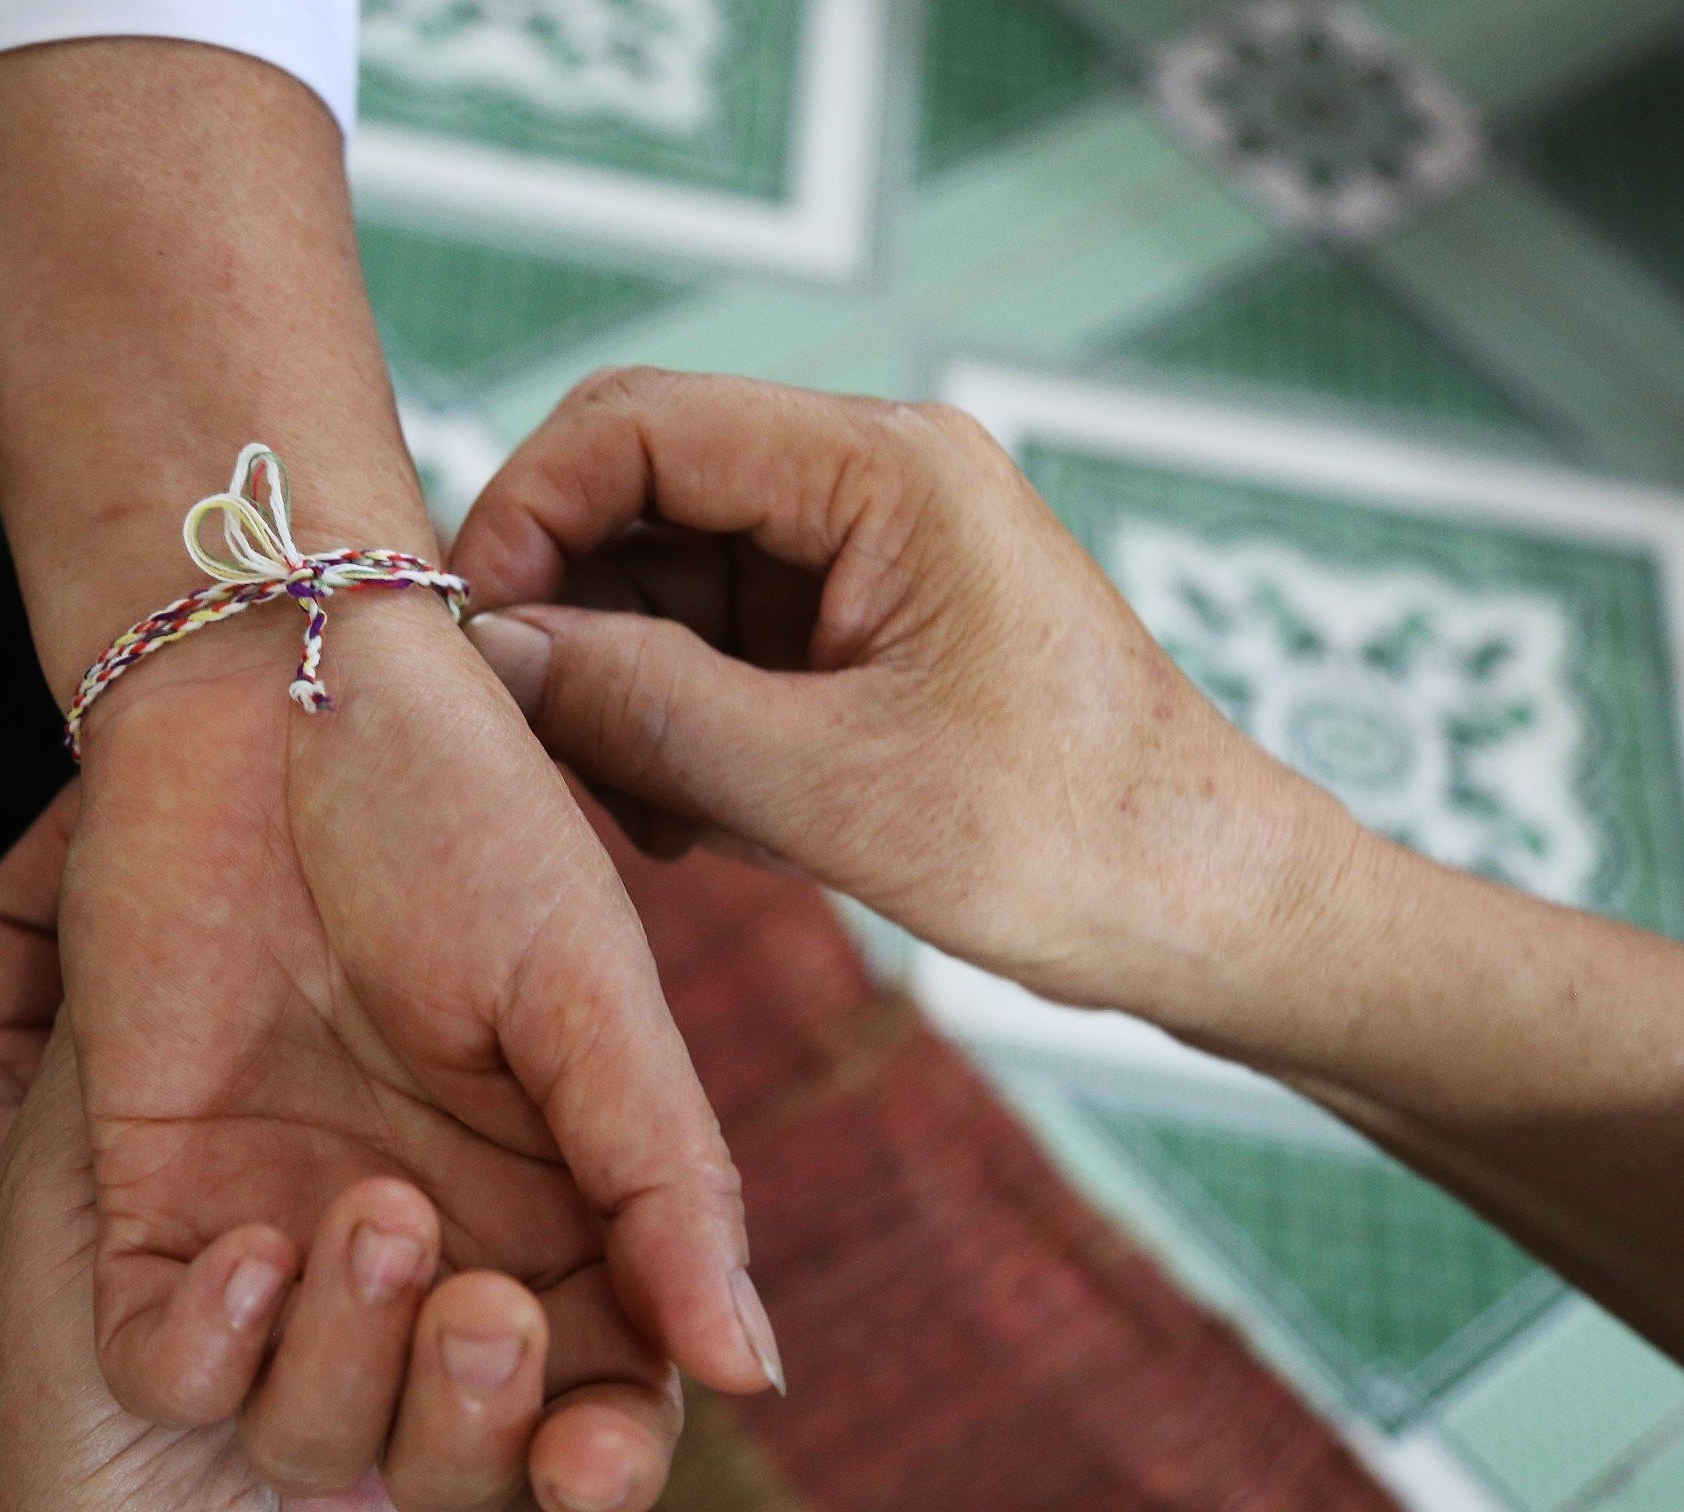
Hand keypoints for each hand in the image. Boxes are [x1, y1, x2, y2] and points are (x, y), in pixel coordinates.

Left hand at [0, 45, 779, 1511]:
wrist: (275, 692)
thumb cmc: (463, 819)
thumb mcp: (593, 998)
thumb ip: (667, 1185)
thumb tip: (752, 1379)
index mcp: (555, 1204)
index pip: (594, 1397)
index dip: (602, 1462)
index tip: (603, 1460)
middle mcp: (427, 1242)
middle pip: (453, 1452)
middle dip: (473, 1431)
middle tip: (483, 1307)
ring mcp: (286, 1228)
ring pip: (313, 1428)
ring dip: (347, 1368)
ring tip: (376, 1208)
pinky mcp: (157, 1202)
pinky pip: (172, 1361)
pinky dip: (211, 1350)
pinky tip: (254, 1245)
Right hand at [452, 367, 1353, 1046]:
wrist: (1214, 913)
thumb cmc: (1072, 843)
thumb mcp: (831, 790)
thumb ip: (647, 710)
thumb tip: (491, 657)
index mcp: (884, 468)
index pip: (639, 425)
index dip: (527, 515)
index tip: (470, 638)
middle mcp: (871, 482)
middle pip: (642, 494)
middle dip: (569, 613)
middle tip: (535, 747)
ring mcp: (868, 556)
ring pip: (668, 578)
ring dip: (621, 686)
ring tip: (643, 814)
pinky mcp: (865, 630)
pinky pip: (719, 642)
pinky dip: (676, 721)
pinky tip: (692, 820)